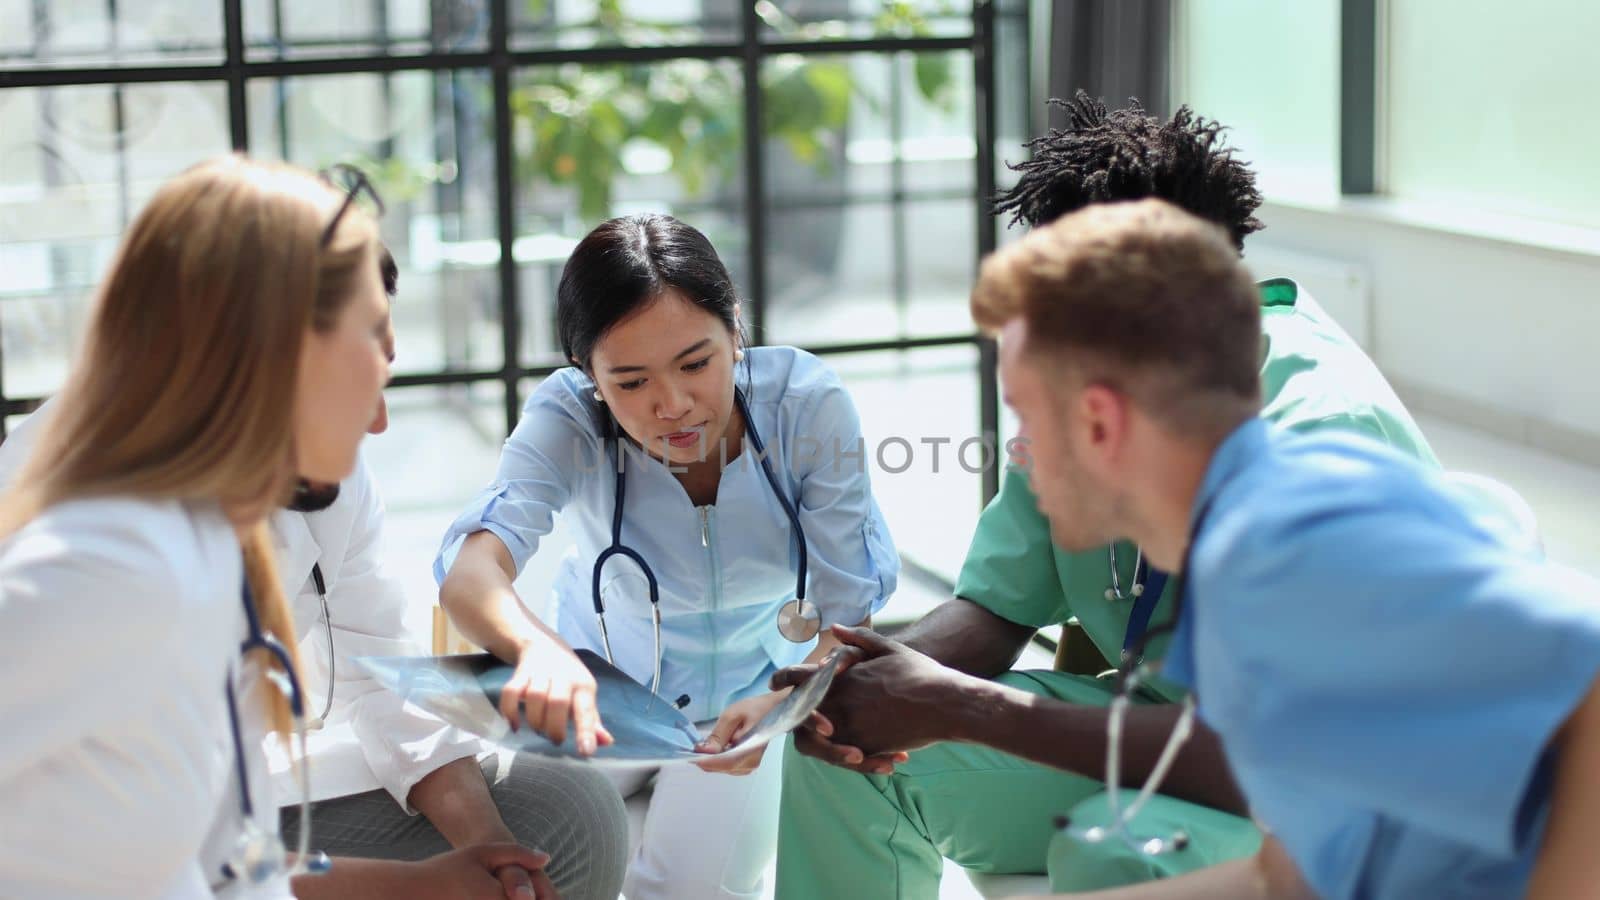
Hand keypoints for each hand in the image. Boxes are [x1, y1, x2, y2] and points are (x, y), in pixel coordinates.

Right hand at [403, 844, 558, 899]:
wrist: (411, 892)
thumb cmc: (447, 870)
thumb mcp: (482, 853)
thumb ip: (517, 854)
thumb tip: (547, 859)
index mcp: (501, 897)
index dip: (549, 897)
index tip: (554, 896)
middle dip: (539, 899)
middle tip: (542, 895)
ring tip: (525, 894)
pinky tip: (508, 898)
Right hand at [500, 634, 613, 754]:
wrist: (545, 645)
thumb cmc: (569, 680)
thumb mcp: (585, 696)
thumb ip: (592, 721)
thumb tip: (606, 742)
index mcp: (583, 686)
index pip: (587, 710)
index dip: (586, 731)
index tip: (586, 752)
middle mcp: (564, 677)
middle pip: (558, 702)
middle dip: (555, 727)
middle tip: (555, 740)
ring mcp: (540, 673)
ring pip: (535, 696)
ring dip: (535, 720)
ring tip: (538, 730)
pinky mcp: (519, 674)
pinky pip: (510, 692)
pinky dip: (509, 711)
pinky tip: (514, 725)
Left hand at [693, 690, 787, 773]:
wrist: (775, 710)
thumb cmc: (754, 709)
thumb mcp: (733, 715)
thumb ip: (718, 735)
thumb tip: (703, 751)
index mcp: (748, 753)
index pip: (720, 763)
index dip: (703, 759)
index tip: (690, 750)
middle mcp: (748, 765)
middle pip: (719, 767)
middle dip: (705, 757)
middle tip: (697, 743)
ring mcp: (748, 767)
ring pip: (721, 768)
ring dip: (711, 757)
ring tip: (707, 743)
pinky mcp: (747, 765)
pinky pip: (727, 766)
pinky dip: (718, 758)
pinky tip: (718, 747)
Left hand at [772, 625, 976, 762]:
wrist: (944, 703)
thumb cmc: (920, 674)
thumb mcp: (888, 649)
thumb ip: (858, 641)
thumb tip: (835, 629)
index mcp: (839, 678)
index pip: (797, 678)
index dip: (783, 679)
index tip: (774, 683)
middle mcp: (838, 704)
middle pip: (801, 717)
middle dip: (803, 719)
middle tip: (816, 722)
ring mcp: (849, 728)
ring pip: (819, 744)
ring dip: (830, 746)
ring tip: (852, 748)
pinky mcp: (864, 749)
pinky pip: (848, 759)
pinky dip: (858, 759)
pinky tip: (884, 759)